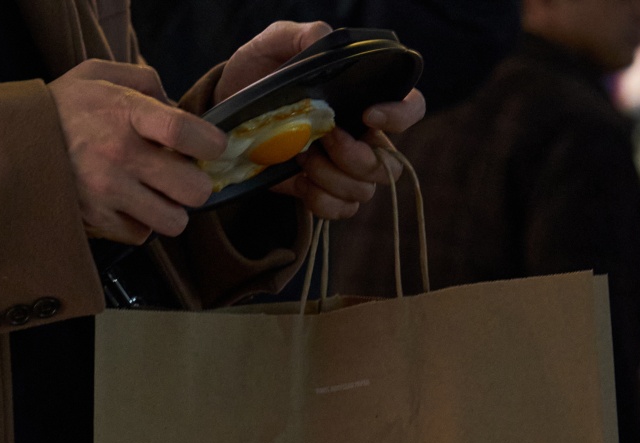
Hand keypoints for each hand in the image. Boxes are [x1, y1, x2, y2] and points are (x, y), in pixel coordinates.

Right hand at [49, 60, 224, 243]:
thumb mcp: (100, 74)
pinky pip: (141, 234)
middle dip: (198, 184)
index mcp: (124, 113)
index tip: (213, 146)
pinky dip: (142, 223)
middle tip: (186, 177)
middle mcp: (118, 155)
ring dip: (173, 210)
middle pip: (191, 189)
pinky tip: (132, 205)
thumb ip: (145, 81)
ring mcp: (106, 192)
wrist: (11, 140)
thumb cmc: (64, 106)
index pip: (183, 131)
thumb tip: (178, 106)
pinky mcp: (95, 220)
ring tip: (160, 196)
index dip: (210, 143)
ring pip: (172, 221)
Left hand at [217, 22, 426, 222]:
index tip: (367, 113)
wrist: (229, 106)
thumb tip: (325, 41)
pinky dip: (322, 201)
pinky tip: (300, 181)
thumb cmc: (261, 70)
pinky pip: (341, 209)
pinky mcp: (322, 189)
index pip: (411, 108)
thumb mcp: (276, 42)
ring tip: (302, 156)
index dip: (400, 116)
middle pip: (389, 165)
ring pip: (364, 190)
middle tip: (323, 137)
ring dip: (332, 177)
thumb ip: (304, 35)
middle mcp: (364, 135)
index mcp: (365, 98)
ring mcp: (344, 167)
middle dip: (356, 158)